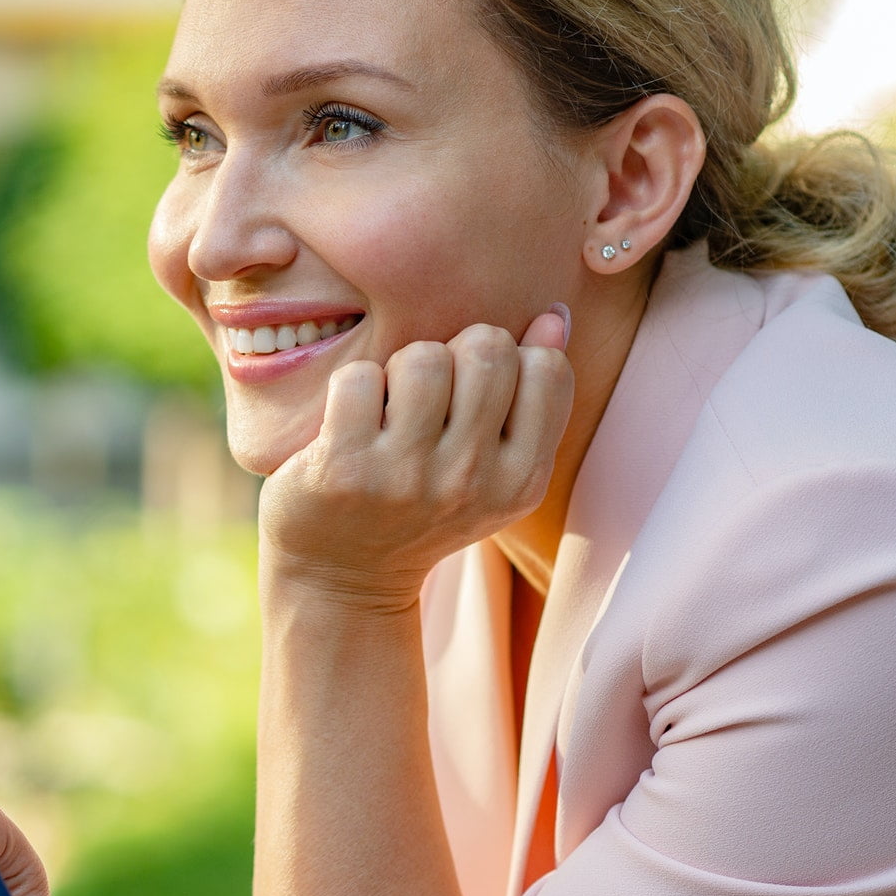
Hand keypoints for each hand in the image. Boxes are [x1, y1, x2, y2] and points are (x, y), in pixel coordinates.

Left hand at [258, 310, 573, 605]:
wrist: (342, 578)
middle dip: (454, 352)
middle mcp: (471, 482)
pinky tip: (350, 421)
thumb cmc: (419, 507)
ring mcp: (407, 476)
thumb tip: (553, 317)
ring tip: (390, 405)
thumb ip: (530, 395)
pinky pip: (360, 377)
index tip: (475, 390)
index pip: (547, 369)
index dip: (509, 358)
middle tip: (428, 390)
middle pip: (487, 350)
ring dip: (400, 367)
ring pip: (423, 357)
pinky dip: (352, 385)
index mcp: (521, 481)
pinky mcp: (346, 468)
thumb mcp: (489, 467)